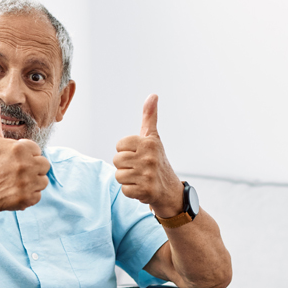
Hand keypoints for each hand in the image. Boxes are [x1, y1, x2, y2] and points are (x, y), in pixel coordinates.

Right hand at [0, 94, 50, 212]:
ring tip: (14, 183)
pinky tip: (14, 193)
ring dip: (31, 183)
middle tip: (13, 173)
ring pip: (42, 181)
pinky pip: (38, 196)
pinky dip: (28, 197)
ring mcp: (27, 182)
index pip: (37, 151)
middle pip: (44, 165)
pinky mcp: (27, 198)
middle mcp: (26, 164)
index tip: (11, 162)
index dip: (25, 156)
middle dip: (31, 170)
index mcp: (21, 147)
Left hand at [113, 94, 182, 217]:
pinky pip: (124, 190)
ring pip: (119, 176)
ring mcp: (148, 175)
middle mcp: (149, 157)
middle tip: (139, 168)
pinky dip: (131, 192)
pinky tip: (141, 188)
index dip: (125, 152)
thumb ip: (149, 117)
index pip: (119, 146)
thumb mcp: (153, 138)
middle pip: (116, 160)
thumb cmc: (157, 160)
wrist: (170, 191)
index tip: (138, 155)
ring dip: (127, 179)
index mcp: (149, 142)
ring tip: (140, 178)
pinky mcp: (146, 191)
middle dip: (125, 166)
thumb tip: (153, 95)